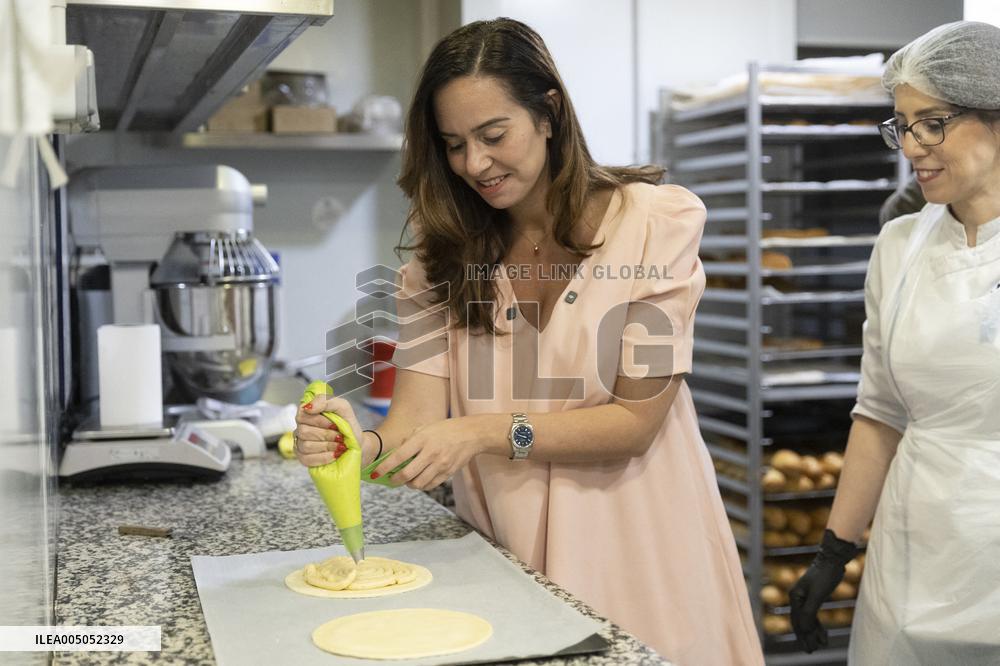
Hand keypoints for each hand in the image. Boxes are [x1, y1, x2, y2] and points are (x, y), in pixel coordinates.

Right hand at [294, 394, 364, 467]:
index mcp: (308, 413)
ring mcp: (300, 443)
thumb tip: (309, 407)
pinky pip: (307, 459)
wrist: (357, 443)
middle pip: (304, 431)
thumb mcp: (342, 407)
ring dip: (327, 446)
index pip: (302, 415)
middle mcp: (301, 427)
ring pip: (305, 446)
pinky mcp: (304, 458)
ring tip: (339, 445)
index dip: (319, 421)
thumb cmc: (347, 425)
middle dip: (326, 435)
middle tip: (339, 436)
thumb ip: (325, 401)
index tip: (335, 424)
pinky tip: (334, 454)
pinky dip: (324, 457)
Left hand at [370, 418, 481, 490]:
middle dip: (395, 480)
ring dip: (409, 484)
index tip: (375, 473)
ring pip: (418, 483)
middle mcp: (431, 452)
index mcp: (422, 439)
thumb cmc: (445, 429)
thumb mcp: (425, 428)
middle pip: (407, 474)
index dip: (385, 467)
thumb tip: (395, 454)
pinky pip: (430, 485)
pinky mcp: (448, 473)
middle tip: (391, 479)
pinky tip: (420, 479)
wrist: (471, 434)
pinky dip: (422, 485)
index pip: (399, 456)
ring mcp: (440, 464)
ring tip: (407, 479)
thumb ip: (409, 440)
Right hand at [789, 529, 858, 652]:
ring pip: (807, 620)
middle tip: (812, 651)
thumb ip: (809, 612)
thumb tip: (804, 629)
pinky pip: (813, 614)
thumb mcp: (817, 595)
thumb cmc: (825, 576)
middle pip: (800, 622)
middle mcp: (797, 598)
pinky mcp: (814, 597)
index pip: (797, 621)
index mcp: (795, 597)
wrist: (832, 560)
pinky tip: (823, 633)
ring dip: (812, 633)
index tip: (810, 649)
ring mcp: (805, 597)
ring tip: (820, 645)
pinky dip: (817, 625)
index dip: (803, 636)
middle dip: (806, 638)